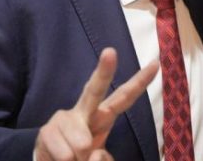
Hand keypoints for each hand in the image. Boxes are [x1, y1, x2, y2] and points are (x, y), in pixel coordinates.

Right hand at [35, 48, 158, 160]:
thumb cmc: (81, 157)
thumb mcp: (100, 159)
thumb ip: (103, 158)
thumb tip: (90, 148)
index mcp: (103, 116)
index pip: (123, 98)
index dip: (139, 83)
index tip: (155, 64)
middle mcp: (84, 111)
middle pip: (94, 90)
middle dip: (103, 71)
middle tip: (110, 52)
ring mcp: (64, 119)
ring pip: (82, 141)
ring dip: (81, 158)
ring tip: (74, 159)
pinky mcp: (47, 131)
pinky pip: (66, 153)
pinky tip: (61, 159)